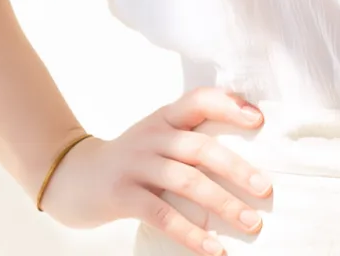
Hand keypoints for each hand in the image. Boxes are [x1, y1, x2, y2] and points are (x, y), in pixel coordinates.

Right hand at [39, 86, 271, 252]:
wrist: (73, 176)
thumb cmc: (130, 160)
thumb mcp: (156, 138)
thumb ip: (188, 136)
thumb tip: (242, 152)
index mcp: (164, 118)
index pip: (199, 100)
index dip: (229, 105)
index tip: (259, 120)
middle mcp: (152, 136)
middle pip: (200, 147)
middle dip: (237, 168)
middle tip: (266, 189)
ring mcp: (136, 165)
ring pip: (187, 181)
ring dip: (223, 204)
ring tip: (250, 223)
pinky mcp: (122, 195)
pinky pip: (162, 214)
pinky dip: (190, 233)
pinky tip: (213, 249)